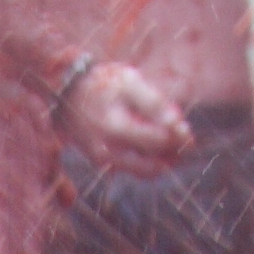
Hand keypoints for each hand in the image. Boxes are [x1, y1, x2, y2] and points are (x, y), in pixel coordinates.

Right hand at [67, 59, 193, 166]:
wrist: (68, 93)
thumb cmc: (105, 84)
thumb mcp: (130, 82)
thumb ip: (155, 103)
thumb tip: (178, 125)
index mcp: (117, 126)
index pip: (159, 141)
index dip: (178, 136)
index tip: (185, 127)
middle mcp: (108, 149)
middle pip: (154, 163)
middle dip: (173, 152)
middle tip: (182, 137)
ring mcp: (103, 158)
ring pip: (144, 171)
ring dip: (163, 161)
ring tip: (170, 143)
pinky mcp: (101, 161)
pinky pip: (132, 169)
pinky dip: (148, 161)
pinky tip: (152, 145)